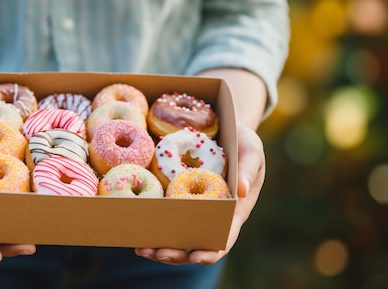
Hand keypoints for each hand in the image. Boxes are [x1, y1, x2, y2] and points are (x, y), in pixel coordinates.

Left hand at [134, 124, 264, 264]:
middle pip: (194, 244)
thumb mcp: (251, 151)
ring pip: (177, 237)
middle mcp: (213, 216)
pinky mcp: (178, 199)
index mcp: (234, 212)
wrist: (226, 129)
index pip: (223, 239)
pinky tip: (136, 229)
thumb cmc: (243, 142)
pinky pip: (165, 218)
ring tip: (141, 248)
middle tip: (155, 253)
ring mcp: (195, 210)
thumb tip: (242, 190)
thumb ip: (249, 168)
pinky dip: (152, 227)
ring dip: (159, 246)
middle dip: (175, 254)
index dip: (210, 252)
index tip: (195, 258)